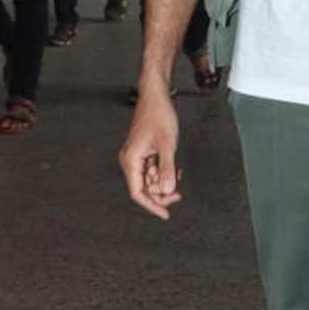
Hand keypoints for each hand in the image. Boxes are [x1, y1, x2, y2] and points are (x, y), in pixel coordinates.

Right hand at [120, 80, 180, 219]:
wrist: (156, 95)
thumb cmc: (159, 115)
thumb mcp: (168, 145)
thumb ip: (167, 169)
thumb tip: (167, 190)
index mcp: (131, 160)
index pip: (138, 192)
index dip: (152, 205)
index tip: (166, 213)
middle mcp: (130, 160)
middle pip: (144, 188)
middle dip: (161, 192)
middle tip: (178, 193)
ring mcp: (136, 156)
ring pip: (149, 179)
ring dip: (163, 181)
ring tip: (177, 174)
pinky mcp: (143, 151)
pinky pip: (152, 168)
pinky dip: (163, 171)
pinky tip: (174, 168)